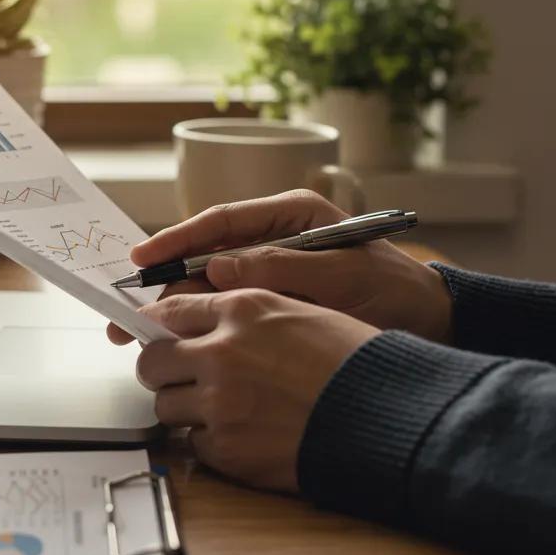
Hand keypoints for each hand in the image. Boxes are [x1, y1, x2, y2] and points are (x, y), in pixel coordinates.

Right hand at [108, 189, 451, 344]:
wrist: (428, 322)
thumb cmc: (392, 289)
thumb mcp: (340, 274)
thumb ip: (280, 267)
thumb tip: (218, 267)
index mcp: (291, 215)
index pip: (223, 221)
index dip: (178, 239)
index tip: (142, 258)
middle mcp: (274, 238)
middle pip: (207, 253)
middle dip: (166, 281)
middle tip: (127, 310)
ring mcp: (272, 269)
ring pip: (210, 284)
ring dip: (176, 305)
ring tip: (140, 332)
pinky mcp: (274, 299)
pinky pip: (228, 306)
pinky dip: (201, 321)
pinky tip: (177, 339)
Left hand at [136, 289, 378, 490]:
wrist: (386, 415)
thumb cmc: (355, 361)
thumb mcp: (303, 312)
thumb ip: (248, 315)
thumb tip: (208, 324)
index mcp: (243, 309)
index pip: (173, 309)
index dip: (162, 324)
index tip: (160, 333)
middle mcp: (222, 351)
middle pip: (153, 359)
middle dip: (162, 368)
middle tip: (180, 376)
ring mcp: (220, 402)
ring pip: (165, 405)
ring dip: (184, 407)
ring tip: (217, 409)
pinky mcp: (227, 448)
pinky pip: (193, 442)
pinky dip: (210, 441)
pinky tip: (240, 435)